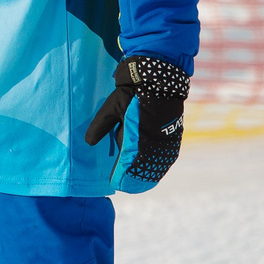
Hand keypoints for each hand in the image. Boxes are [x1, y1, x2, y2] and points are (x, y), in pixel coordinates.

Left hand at [85, 54, 189, 185]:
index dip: (122, 177)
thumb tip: (88, 142)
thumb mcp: (111, 108)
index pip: (129, 167)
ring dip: (149, 174)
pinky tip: (155, 169)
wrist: (159, 78)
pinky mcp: (175, 136)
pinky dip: (160, 165)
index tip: (115, 183)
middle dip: (135, 179)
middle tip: (125, 185)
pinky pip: (168, 157)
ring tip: (139, 183)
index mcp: (138, 139)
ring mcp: (168, 141)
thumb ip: (101, 126)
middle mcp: (155, 144)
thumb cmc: (132, 93)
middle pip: (145, 171)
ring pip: (159, 166)